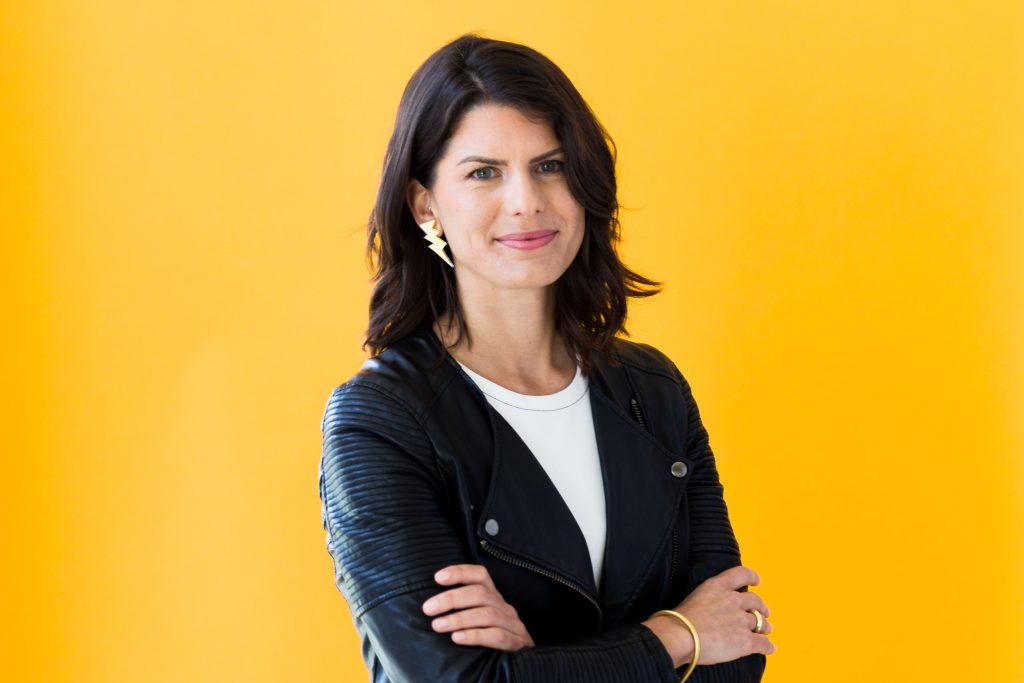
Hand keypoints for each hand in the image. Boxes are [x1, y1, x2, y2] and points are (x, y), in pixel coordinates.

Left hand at [422, 564, 534, 650]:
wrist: (523, 664)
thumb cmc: (491, 639)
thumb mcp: (479, 619)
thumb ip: (463, 609)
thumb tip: (430, 605)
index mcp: (494, 598)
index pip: (480, 575)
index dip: (460, 572)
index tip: (437, 578)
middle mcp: (504, 607)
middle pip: (480, 594)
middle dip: (451, 599)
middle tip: (428, 608)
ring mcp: (513, 625)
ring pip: (487, 614)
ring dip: (459, 618)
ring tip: (437, 625)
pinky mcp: (516, 643)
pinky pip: (497, 636)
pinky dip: (475, 636)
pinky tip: (457, 638)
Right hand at [644, 565, 774, 666]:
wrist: (681, 635)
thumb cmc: (680, 619)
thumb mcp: (695, 597)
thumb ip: (710, 600)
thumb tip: (712, 612)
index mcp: (718, 586)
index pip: (741, 574)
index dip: (752, 577)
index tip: (757, 581)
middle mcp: (733, 600)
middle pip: (755, 601)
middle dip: (761, 608)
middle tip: (763, 613)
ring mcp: (741, 620)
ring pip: (762, 623)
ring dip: (765, 627)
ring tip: (765, 631)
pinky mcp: (746, 641)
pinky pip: (763, 643)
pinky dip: (768, 646)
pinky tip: (770, 648)